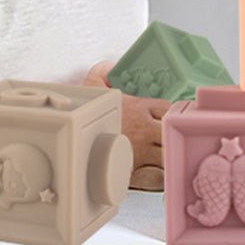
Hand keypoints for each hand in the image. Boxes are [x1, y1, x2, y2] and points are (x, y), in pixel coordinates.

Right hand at [82, 61, 168, 190]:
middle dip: (172, 134)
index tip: (162, 117)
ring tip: (164, 156)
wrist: (71, 145)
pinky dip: (160, 177)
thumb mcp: (90, 86)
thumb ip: (102, 73)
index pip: (167, 108)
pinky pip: (158, 178)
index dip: (167, 113)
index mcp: (138, 108)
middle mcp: (144, 131)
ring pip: (168, 156)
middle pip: (172, 132)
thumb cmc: (83, 116)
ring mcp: (142, 154)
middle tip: (167, 137)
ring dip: (169, 156)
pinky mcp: (135, 176)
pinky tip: (156, 173)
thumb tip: (111, 66)